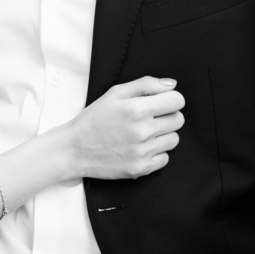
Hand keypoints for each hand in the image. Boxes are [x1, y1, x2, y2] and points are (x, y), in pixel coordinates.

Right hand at [67, 76, 184, 179]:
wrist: (75, 149)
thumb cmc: (95, 118)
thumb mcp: (115, 93)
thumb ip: (145, 84)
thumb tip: (172, 84)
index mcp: (136, 109)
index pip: (177, 100)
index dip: (171, 99)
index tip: (161, 102)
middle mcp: (142, 131)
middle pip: (179, 120)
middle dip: (168, 115)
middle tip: (150, 117)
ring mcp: (142, 152)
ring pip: (174, 139)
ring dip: (163, 134)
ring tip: (143, 133)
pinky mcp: (141, 169)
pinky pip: (165, 158)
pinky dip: (156, 152)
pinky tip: (140, 147)